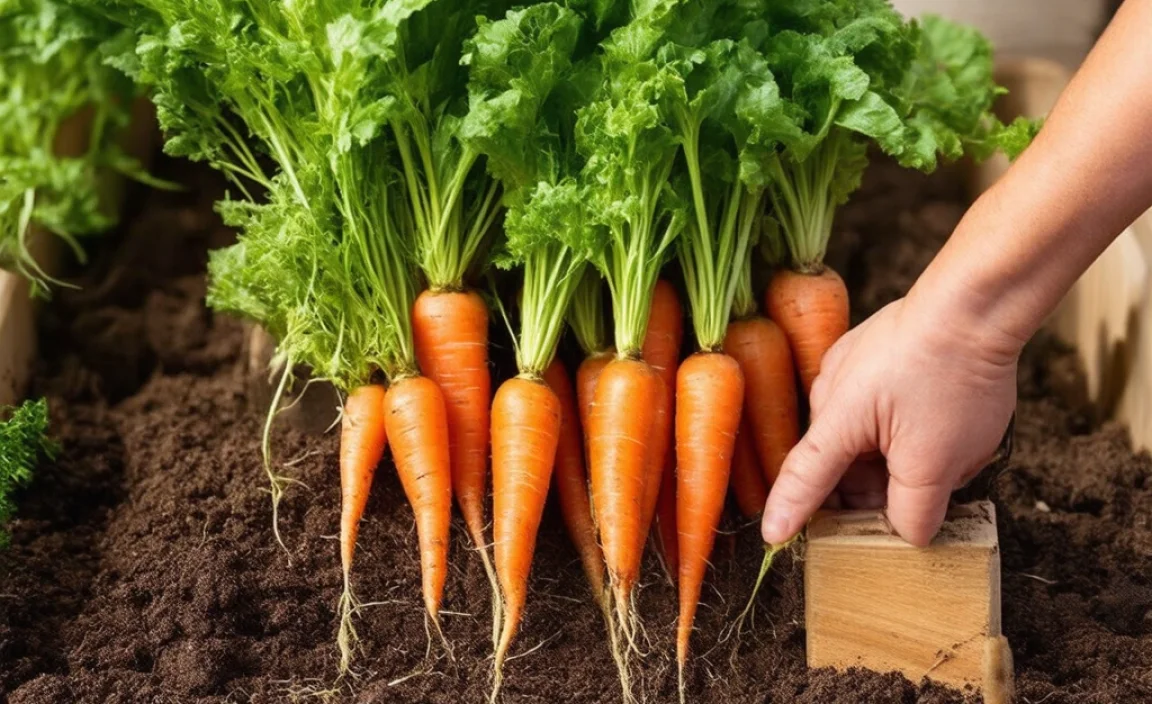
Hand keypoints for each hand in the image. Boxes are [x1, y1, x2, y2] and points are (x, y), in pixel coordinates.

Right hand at [760, 291, 1019, 546]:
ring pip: (868, 437)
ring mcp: (853, 368)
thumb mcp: (936, 463)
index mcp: (834, 423)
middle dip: (875, 492)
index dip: (789, 512)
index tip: (771, 536)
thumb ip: (914, 511)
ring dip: (899, 460)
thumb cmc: (950, 379)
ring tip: (954, 458)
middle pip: (842, 464)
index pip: (804, 480)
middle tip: (916, 513)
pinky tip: (954, 426)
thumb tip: (906, 532)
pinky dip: (908, 429)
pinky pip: (883, 407)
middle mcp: (831, 393)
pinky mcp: (878, 353)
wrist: (976, 302)